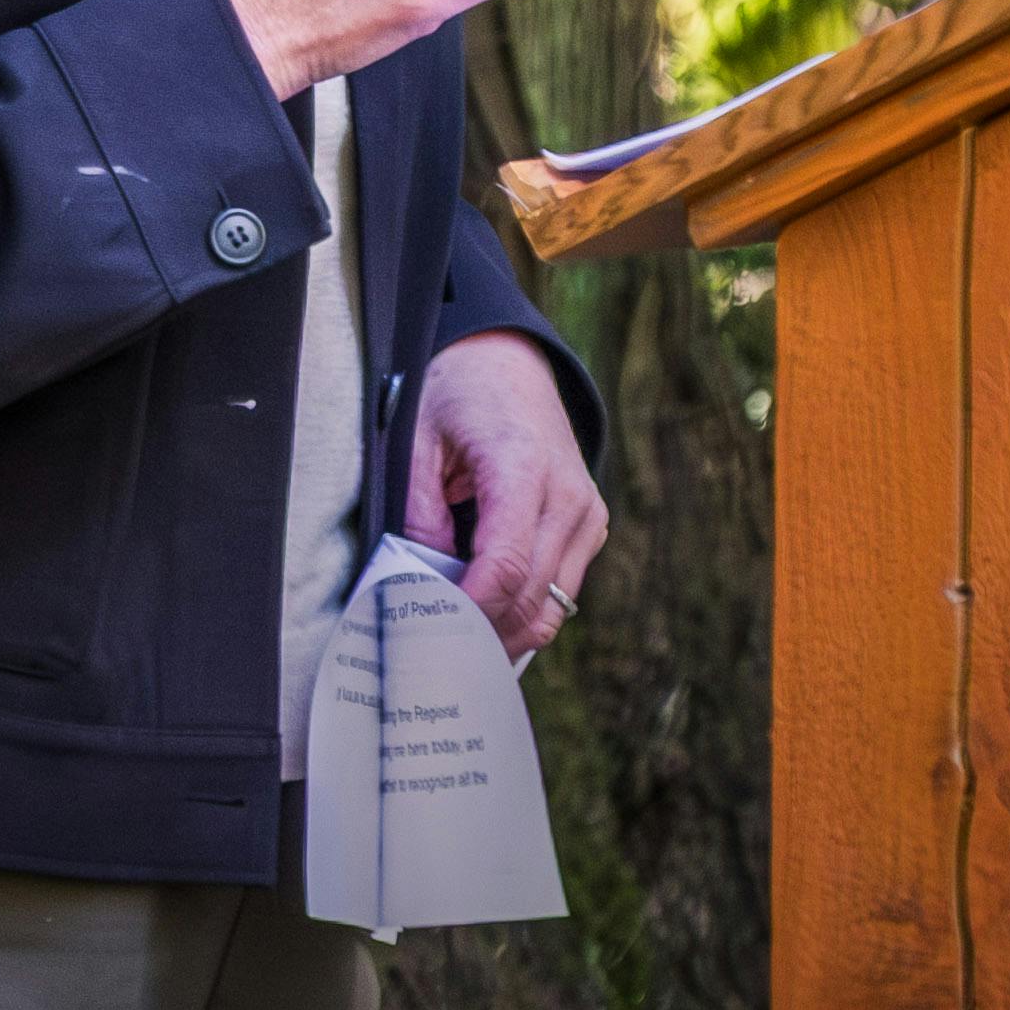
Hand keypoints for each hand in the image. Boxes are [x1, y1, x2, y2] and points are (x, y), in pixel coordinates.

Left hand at [406, 328, 608, 659]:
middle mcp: (568, 495)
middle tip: (431, 652)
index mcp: (523, 465)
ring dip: (504, 631)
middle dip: (482, 634)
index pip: (506, 567)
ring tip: (454, 637)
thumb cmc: (458, 393)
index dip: (469, 612)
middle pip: (532, 599)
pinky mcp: (591, 524)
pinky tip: (484, 608)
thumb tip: (421, 583)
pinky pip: (561, 591)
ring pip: (553, 609)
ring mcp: (587, 512)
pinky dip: (524, 609)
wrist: (508, 357)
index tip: (429, 632)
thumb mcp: (417, 437)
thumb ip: (418, 509)